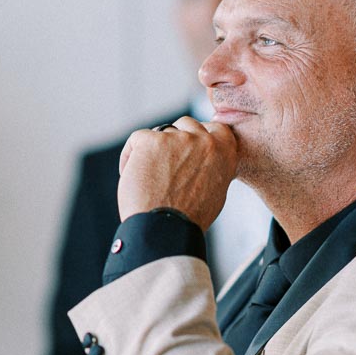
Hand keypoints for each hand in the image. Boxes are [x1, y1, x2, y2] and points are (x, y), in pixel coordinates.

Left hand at [117, 116, 238, 229]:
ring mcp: (178, 138)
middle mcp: (204, 140)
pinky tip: (131, 175)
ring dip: (154, 150)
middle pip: (186, 125)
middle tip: (165, 167)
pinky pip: (137, 140)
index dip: (199, 137)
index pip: (215, 128)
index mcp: (224, 152)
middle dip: (176, 142)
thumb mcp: (216, 190)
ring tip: (148, 178)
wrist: (166, 229)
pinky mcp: (151, 141)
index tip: (189, 151)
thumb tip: (204, 157)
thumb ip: (213, 167)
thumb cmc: (188, 217)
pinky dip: (130, 157)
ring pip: (162, 132)